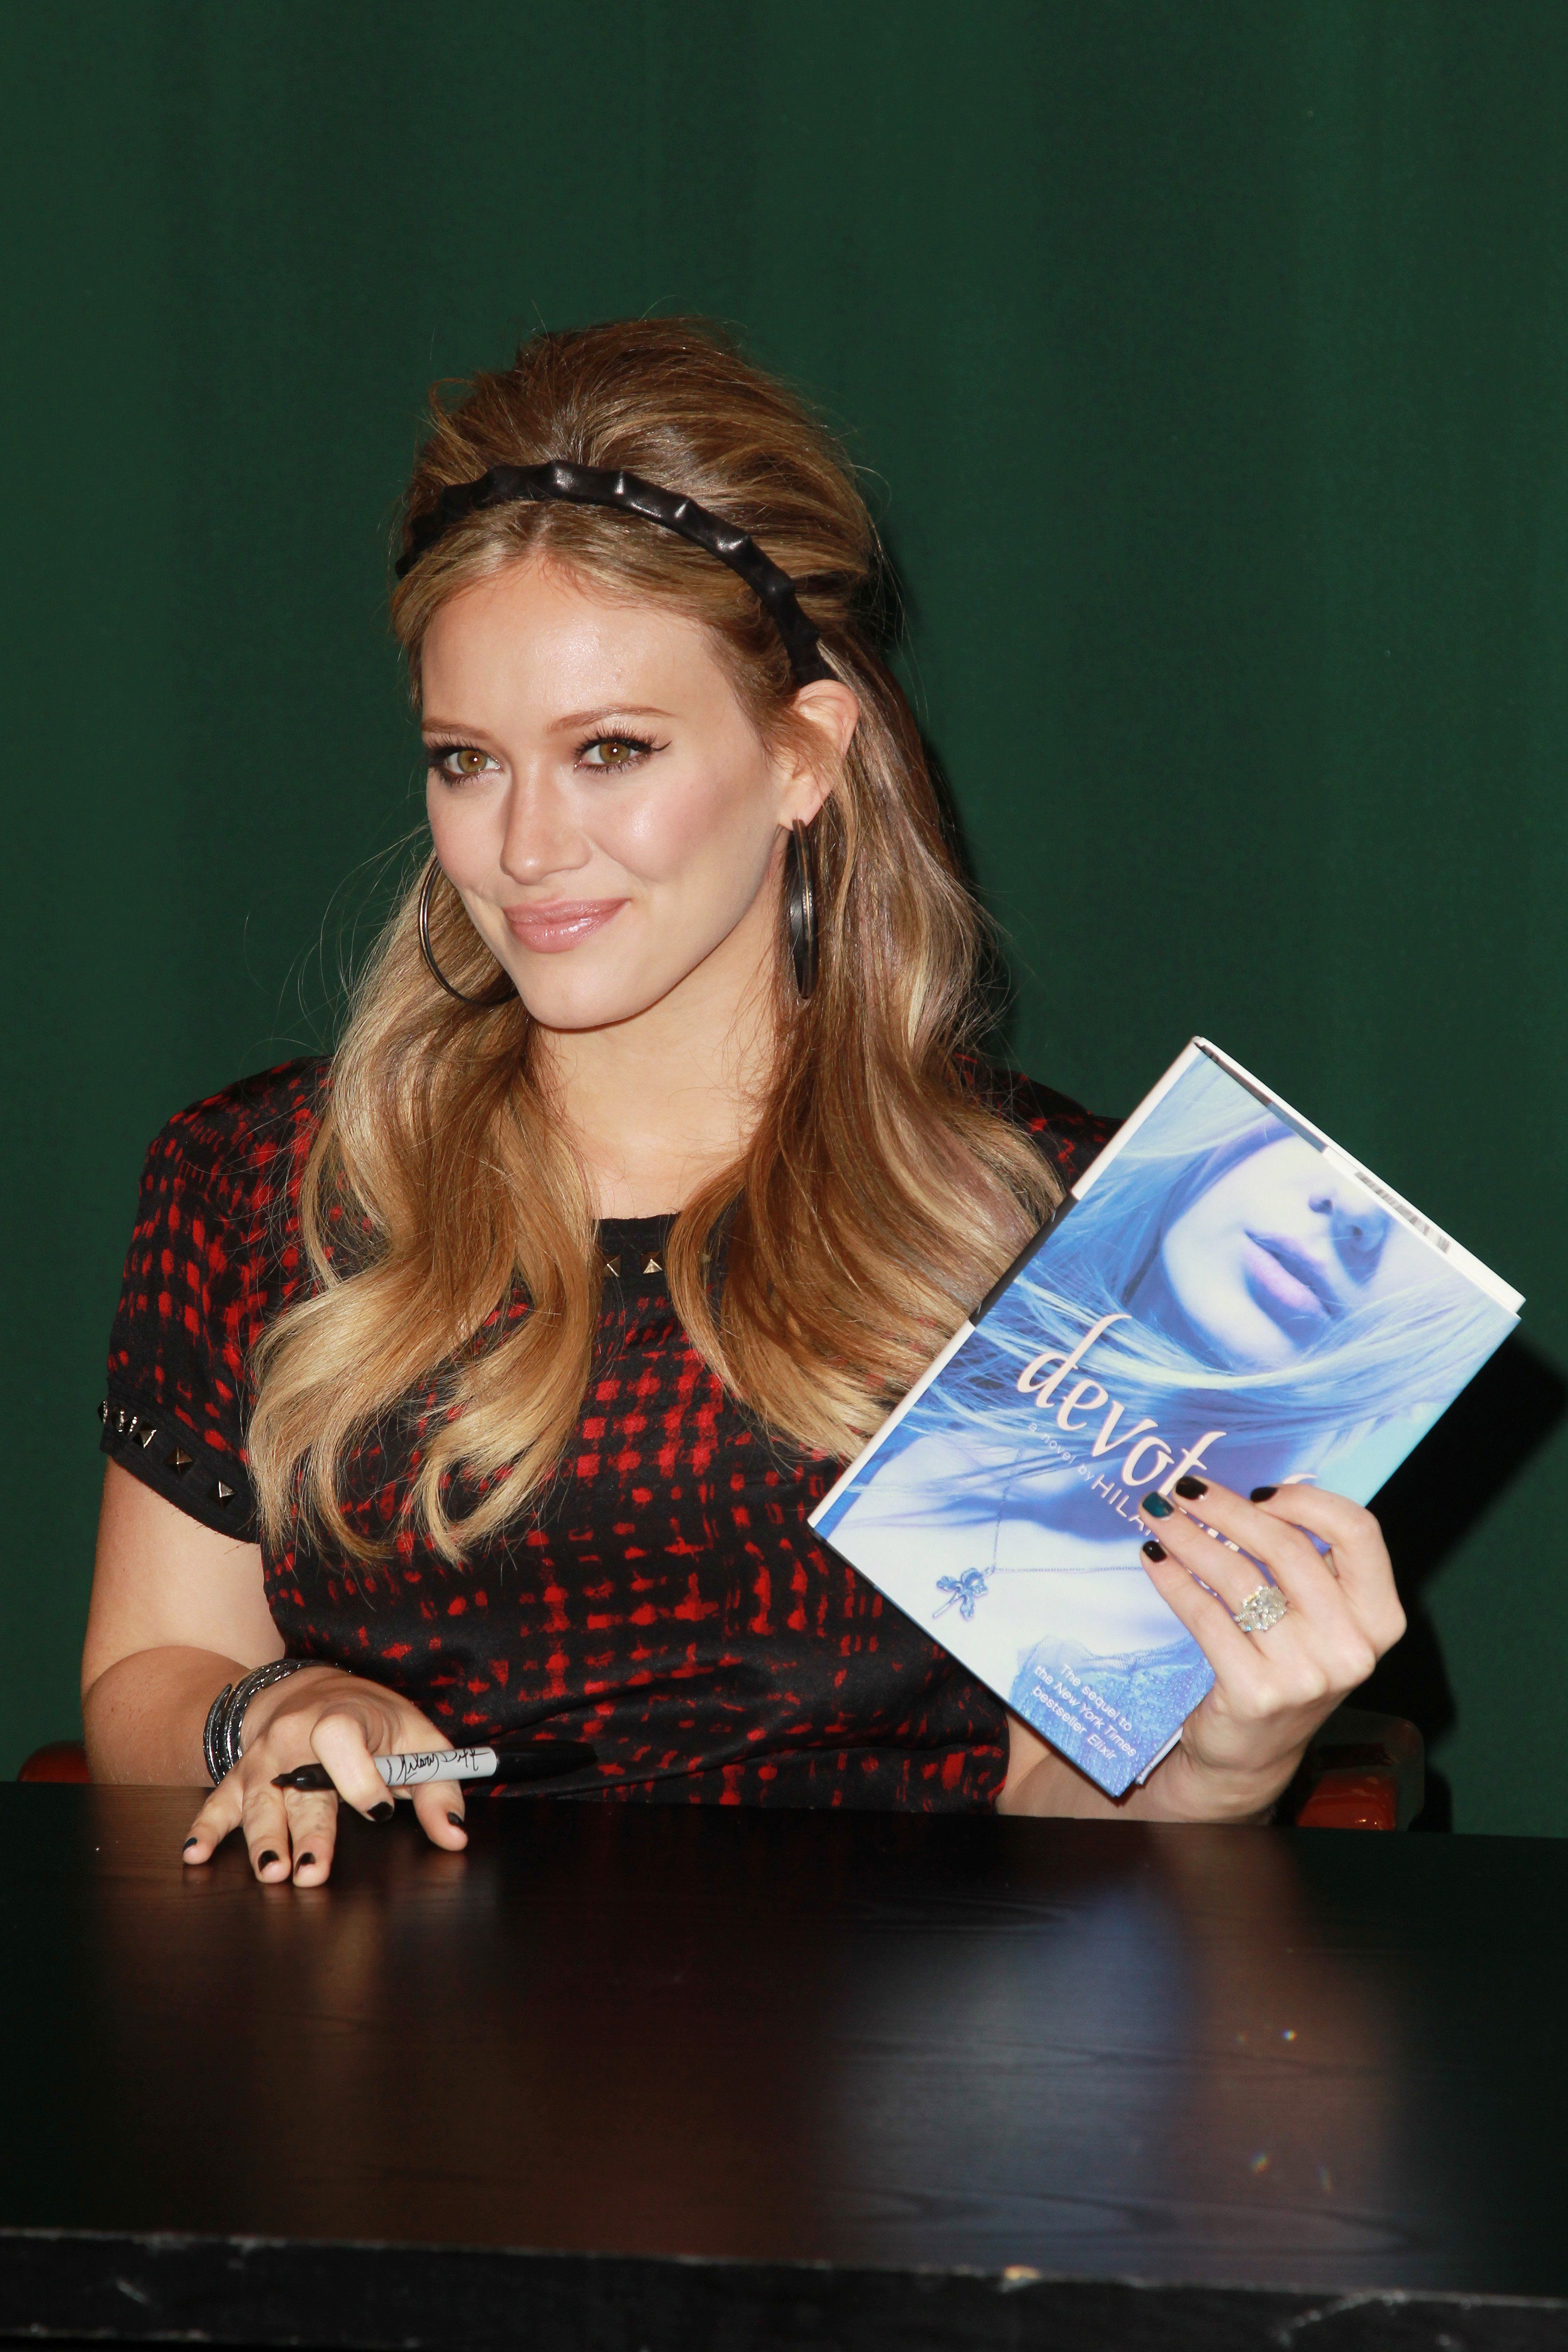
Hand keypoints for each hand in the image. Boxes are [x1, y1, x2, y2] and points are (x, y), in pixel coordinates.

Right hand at [181, 1665, 467, 1885]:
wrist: (316, 1690)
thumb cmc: (375, 1721)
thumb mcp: (418, 1741)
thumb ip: (439, 1788)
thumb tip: (456, 1835)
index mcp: (340, 1716)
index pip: (340, 1738)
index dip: (360, 1775)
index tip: (381, 1811)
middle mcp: (293, 1737)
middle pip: (299, 1786)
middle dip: (308, 1832)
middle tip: (312, 1873)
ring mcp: (262, 1759)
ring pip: (260, 1802)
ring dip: (263, 1840)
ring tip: (272, 1871)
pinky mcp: (241, 1779)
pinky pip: (219, 1803)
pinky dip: (205, 1829)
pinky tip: (194, 1854)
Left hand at [1136, 1479, 1404, 1821]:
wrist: (1253, 1753)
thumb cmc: (1284, 1665)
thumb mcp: (1318, 1619)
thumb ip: (1306, 1563)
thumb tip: (1248, 1492)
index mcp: (1379, 1617)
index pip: (1359, 1532)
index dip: (1306, 1500)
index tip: (1258, 1490)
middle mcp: (1352, 1647)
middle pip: (1287, 1547)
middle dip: (1227, 1509)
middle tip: (1185, 1489)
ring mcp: (1306, 1674)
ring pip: (1239, 1577)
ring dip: (1190, 1537)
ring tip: (1159, 1516)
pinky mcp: (1256, 1693)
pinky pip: (1206, 1616)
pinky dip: (1174, 1580)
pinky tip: (1154, 1559)